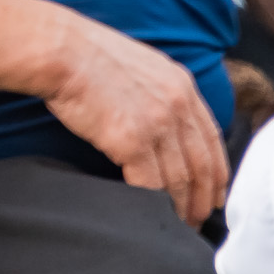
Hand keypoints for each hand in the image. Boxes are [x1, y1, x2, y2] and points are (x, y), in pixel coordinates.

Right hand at [41, 8, 228, 225]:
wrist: (57, 50)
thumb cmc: (81, 54)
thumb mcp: (135, 64)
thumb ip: (155, 91)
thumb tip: (154, 117)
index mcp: (180, 85)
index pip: (211, 137)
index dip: (217, 171)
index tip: (215, 193)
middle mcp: (177, 105)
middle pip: (202, 164)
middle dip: (203, 197)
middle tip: (198, 220)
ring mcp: (157, 123)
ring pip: (180, 179)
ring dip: (181, 207)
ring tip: (177, 224)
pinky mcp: (132, 141)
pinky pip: (152, 184)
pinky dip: (155, 204)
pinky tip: (150, 214)